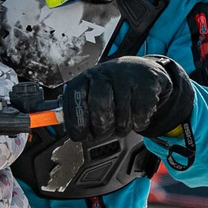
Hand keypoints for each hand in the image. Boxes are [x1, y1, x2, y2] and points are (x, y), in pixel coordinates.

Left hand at [59, 56, 194, 143]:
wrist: (143, 72)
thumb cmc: (112, 89)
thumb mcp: (90, 94)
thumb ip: (77, 110)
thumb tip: (60, 125)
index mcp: (85, 78)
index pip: (75, 100)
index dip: (78, 123)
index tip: (81, 135)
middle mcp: (103, 74)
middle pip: (100, 109)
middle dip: (102, 127)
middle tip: (105, 130)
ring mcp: (126, 76)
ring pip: (122, 115)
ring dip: (123, 126)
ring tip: (123, 119)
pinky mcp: (146, 83)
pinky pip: (140, 114)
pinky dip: (139, 122)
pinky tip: (137, 114)